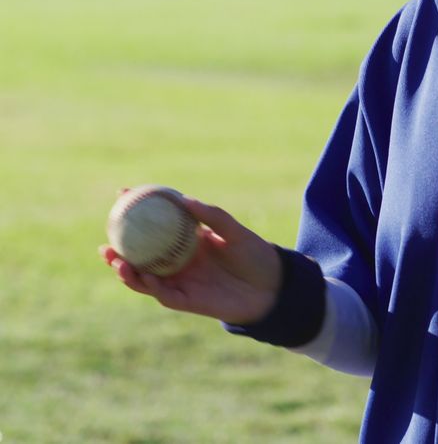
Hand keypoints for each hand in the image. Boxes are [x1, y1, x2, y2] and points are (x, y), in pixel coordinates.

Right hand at [100, 193, 282, 324]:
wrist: (273, 287)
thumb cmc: (255, 255)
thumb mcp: (235, 231)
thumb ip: (211, 216)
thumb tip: (183, 199)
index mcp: (187, 242)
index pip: (156, 226)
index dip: (137, 212)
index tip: (123, 195)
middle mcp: (179, 263)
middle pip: (141, 256)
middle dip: (118, 249)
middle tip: (105, 237)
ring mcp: (181, 282)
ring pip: (145, 278)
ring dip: (126, 270)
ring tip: (113, 258)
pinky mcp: (187, 301)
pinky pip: (163, 294)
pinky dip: (149, 285)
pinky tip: (141, 275)